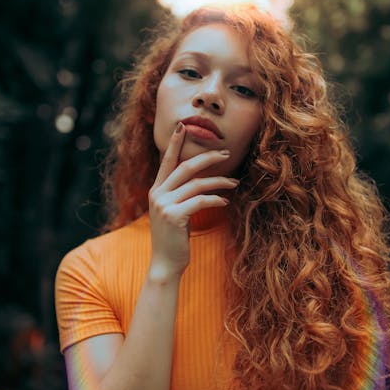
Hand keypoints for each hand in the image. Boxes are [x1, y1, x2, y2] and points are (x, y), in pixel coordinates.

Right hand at [148, 123, 237, 276]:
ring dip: (219, 181)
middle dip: (208, 157)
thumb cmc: (174, 238)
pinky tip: (225, 201)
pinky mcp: (174, 216)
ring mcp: (164, 204)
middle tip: (226, 153)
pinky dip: (215, 199)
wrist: (166, 263)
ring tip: (234, 183)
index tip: (183, 126)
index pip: (167, 161)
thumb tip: (198, 180)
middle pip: (186, 166)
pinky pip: (200, 200)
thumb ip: (179, 194)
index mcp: (156, 190)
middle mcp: (157, 194)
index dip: (175, 143)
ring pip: (197, 183)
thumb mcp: (173, 212)